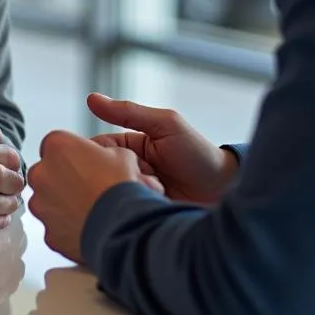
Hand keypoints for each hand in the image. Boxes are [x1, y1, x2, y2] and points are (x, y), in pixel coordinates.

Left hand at [28, 131, 142, 261]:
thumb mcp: (120, 153)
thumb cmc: (119, 188)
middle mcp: (41, 173)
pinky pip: (55, 226)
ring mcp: (41, 205)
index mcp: (56, 146)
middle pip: (46, 172)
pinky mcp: (48, 233)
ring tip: (89, 207)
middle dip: (62, 178)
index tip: (83, 161)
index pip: (56, 144)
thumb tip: (106, 158)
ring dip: (62, 203)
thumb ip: (102, 151)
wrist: (122, 226)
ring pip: (47, 201)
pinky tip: (86, 225)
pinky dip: (66, 226)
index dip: (72, 153)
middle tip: (87, 184)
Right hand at [87, 93, 238, 203]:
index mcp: (129, 146)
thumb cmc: (197, 153)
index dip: (91, 154)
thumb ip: (128, 113)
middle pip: (101, 174)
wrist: (224, 189)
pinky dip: (130, 212)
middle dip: (111, 177)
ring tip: (148, 191)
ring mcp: (134, 194)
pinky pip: (125, 214)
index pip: (97, 149)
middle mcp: (128, 170)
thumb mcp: (164, 124)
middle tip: (132, 177)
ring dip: (125, 194)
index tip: (94, 160)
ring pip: (112, 196)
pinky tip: (143, 209)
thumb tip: (91, 99)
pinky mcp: (140, 215)